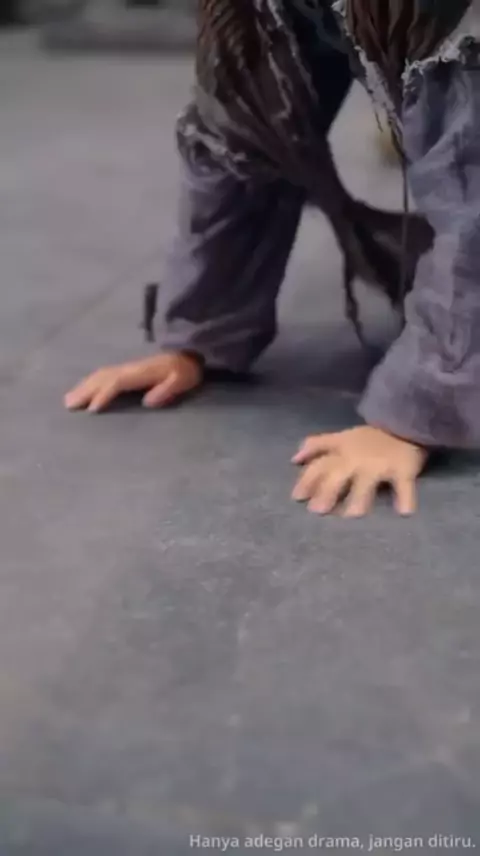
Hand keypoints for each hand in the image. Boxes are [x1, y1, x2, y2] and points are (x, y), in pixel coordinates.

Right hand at [64, 352, 203, 412]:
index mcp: (140, 373)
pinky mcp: (127, 371)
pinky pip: (104, 376)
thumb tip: (148, 402)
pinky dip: (91, 382)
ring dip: (84, 387)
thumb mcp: (183, 380)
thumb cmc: (186, 370)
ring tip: (69, 399)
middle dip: (85, 391)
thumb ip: (167, 390)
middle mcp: (129, 369)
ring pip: (100, 376)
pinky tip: (84, 389)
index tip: (92, 409)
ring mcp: (127, 368)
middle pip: (102, 378)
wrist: (188, 352)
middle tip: (68, 405)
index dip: (105, 394)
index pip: (117, 382)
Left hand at [292, 426, 427, 517]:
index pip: (320, 465)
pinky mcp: (403, 470)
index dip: (307, 480)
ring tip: (352, 515)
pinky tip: (404, 512)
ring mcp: (380, 465)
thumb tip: (294, 459)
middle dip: (326, 491)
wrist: (405, 423)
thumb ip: (317, 446)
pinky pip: (404, 485)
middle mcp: (356, 459)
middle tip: (317, 510)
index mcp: (342, 450)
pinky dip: (406, 497)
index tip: (297, 498)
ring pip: (367, 481)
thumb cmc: (370, 438)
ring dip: (360, 497)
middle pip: (338, 475)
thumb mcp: (341, 437)